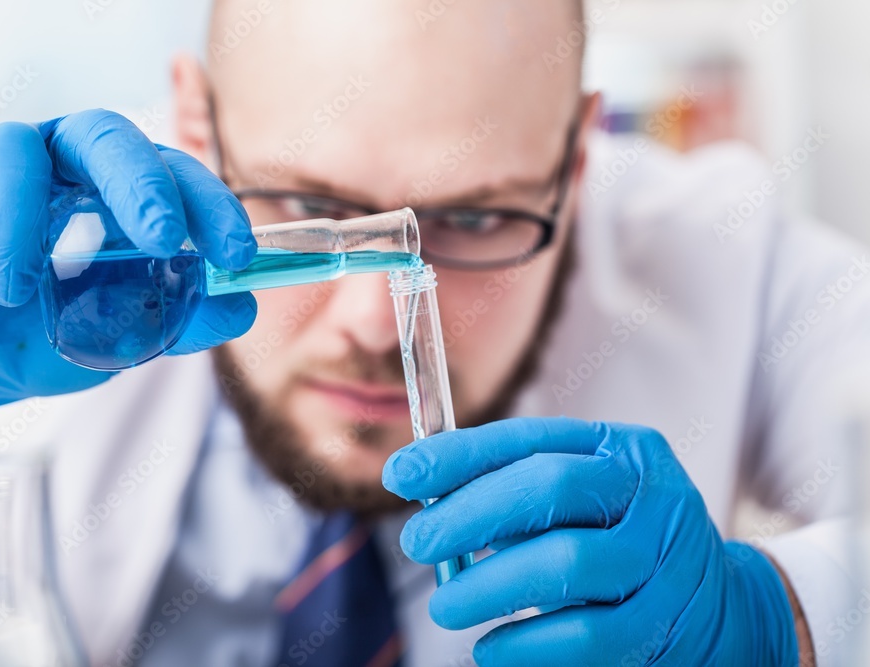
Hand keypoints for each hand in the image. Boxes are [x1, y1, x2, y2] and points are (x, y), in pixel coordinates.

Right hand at [0, 109, 256, 415]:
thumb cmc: (46, 329)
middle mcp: (58, 165)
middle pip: (102, 134)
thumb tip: (241, 307)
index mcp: (112, 189)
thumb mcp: (120, 332)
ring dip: (22, 222)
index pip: (171, 172)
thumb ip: (179, 318)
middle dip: (138, 184)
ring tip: (21, 292)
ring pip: (12, 149)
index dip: (209, 204)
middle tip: (163, 239)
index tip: (238, 252)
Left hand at [382, 418, 798, 665]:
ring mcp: (665, 559)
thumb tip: (430, 501)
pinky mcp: (664, 624)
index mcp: (622, 450)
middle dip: (470, 514)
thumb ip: (518, 495)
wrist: (723, 608)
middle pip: (551, 488)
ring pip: (568, 563)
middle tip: (416, 542)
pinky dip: (528, 645)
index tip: (400, 474)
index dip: (459, 455)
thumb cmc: (624, 544)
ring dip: (492, 586)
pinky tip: (491, 649)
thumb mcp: (584, 502)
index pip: (530, 440)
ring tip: (446, 607)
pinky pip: (588, 636)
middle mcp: (651, 493)